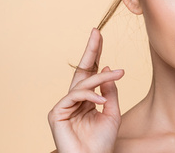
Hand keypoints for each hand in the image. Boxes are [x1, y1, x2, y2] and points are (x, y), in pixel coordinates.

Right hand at [48, 28, 124, 152]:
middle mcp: (74, 100)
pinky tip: (102, 101)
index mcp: (86, 99)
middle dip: (90, 51)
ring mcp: (64, 106)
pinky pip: (74, 97)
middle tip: (96, 32)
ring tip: (118, 73)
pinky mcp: (56, 113)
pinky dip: (90, 96)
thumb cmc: (101, 142)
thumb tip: (107, 68)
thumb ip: (110, 92)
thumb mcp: (112, 113)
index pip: (91, 73)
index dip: (95, 55)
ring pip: (82, 84)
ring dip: (101, 77)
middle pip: (82, 71)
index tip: (99, 36)